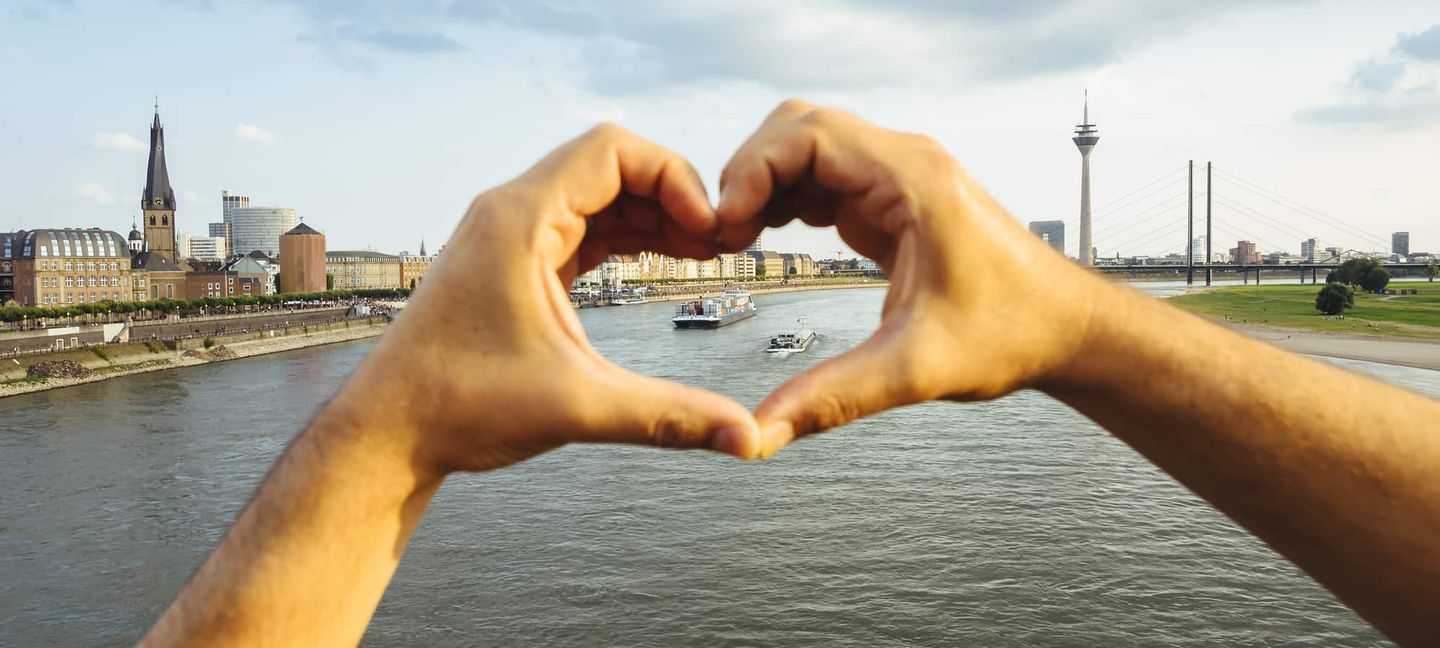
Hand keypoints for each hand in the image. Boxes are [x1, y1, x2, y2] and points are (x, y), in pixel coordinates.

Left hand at [335, 124, 762, 473]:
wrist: (389, 432)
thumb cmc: (460, 407)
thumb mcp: (578, 408)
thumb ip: (668, 417)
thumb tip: (748, 439)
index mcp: (519, 219)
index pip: (612, 149)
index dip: (674, 177)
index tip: (708, 230)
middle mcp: (511, 212)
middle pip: (610, 165)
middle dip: (670, 196)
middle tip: (715, 246)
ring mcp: (509, 235)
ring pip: (597, 195)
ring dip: (651, 216)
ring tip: (700, 254)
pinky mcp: (512, 262)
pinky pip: (581, 226)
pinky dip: (624, 237)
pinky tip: (659, 263)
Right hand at [715, 100, 1102, 455]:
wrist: (1066, 330)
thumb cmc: (1012, 335)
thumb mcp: (915, 370)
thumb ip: (833, 398)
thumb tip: (759, 433)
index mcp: (913, 180)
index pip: (807, 135)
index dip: (753, 171)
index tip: (727, 226)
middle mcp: (905, 164)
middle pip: (798, 128)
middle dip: (750, 172)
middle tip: (724, 235)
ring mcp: (899, 178)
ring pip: (807, 147)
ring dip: (765, 184)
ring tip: (738, 240)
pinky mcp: (894, 200)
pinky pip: (824, 177)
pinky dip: (786, 198)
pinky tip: (769, 238)